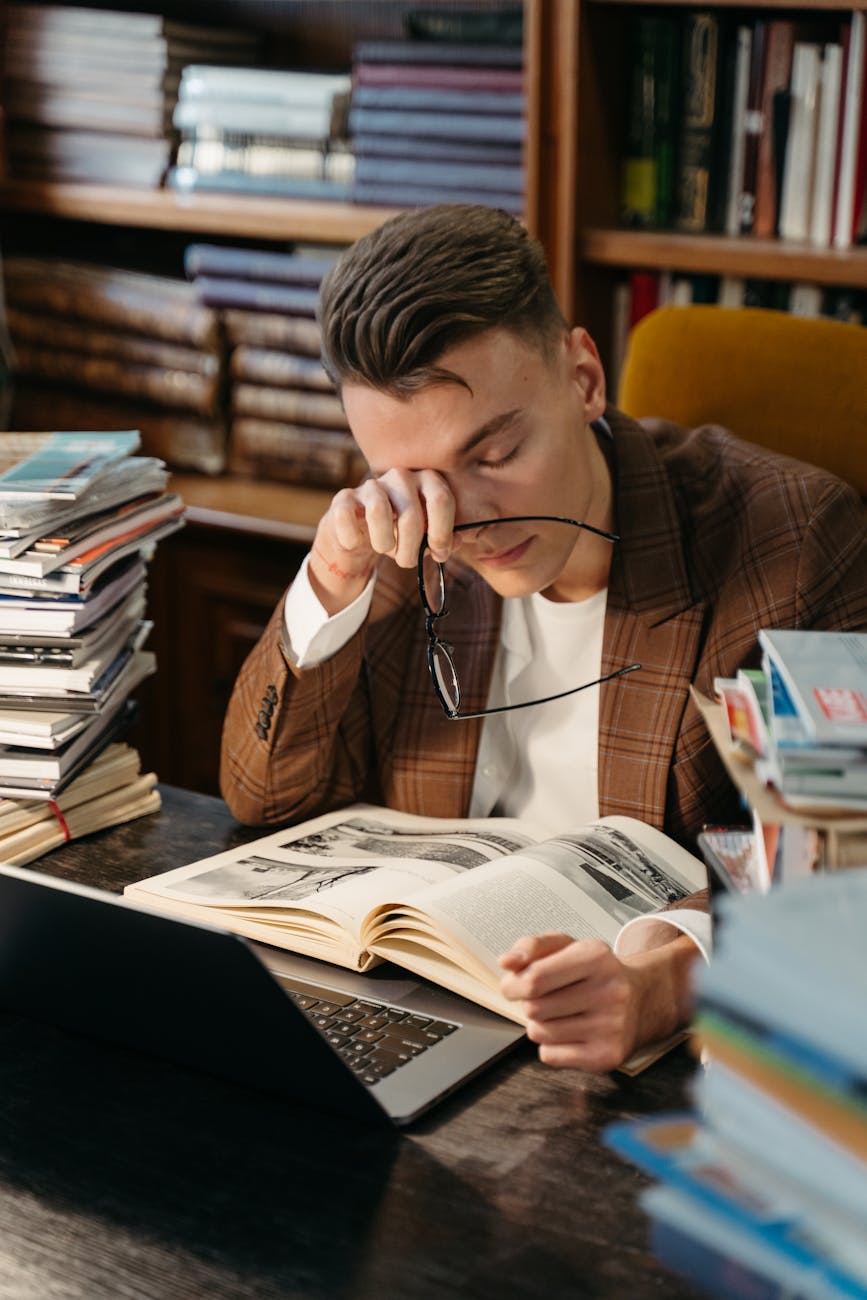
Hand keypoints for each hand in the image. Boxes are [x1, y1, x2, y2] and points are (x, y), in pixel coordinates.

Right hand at [308, 468, 457, 614]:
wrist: (362, 532)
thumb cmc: (400, 533)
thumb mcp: (426, 537)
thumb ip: (444, 539)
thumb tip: (452, 545)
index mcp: (426, 481)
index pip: (441, 499)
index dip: (441, 533)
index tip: (439, 554)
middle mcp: (400, 476)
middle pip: (411, 515)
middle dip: (410, 549)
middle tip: (407, 562)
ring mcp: (371, 485)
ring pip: (379, 512)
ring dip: (384, 543)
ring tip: (385, 550)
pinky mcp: (344, 497)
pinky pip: (346, 517)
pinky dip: (352, 538)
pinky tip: (355, 542)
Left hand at [498, 931, 697, 1072]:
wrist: (641, 999)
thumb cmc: (594, 972)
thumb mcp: (565, 946)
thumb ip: (531, 946)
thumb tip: (506, 962)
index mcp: (596, 956)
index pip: (533, 979)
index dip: (513, 985)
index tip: (514, 985)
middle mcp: (609, 991)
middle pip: (533, 1008)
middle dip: (530, 1004)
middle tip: (547, 998)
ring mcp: (612, 1026)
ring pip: (539, 1033)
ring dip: (540, 1024)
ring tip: (561, 1013)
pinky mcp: (608, 1056)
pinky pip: (550, 1056)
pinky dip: (551, 1046)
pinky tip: (570, 1032)